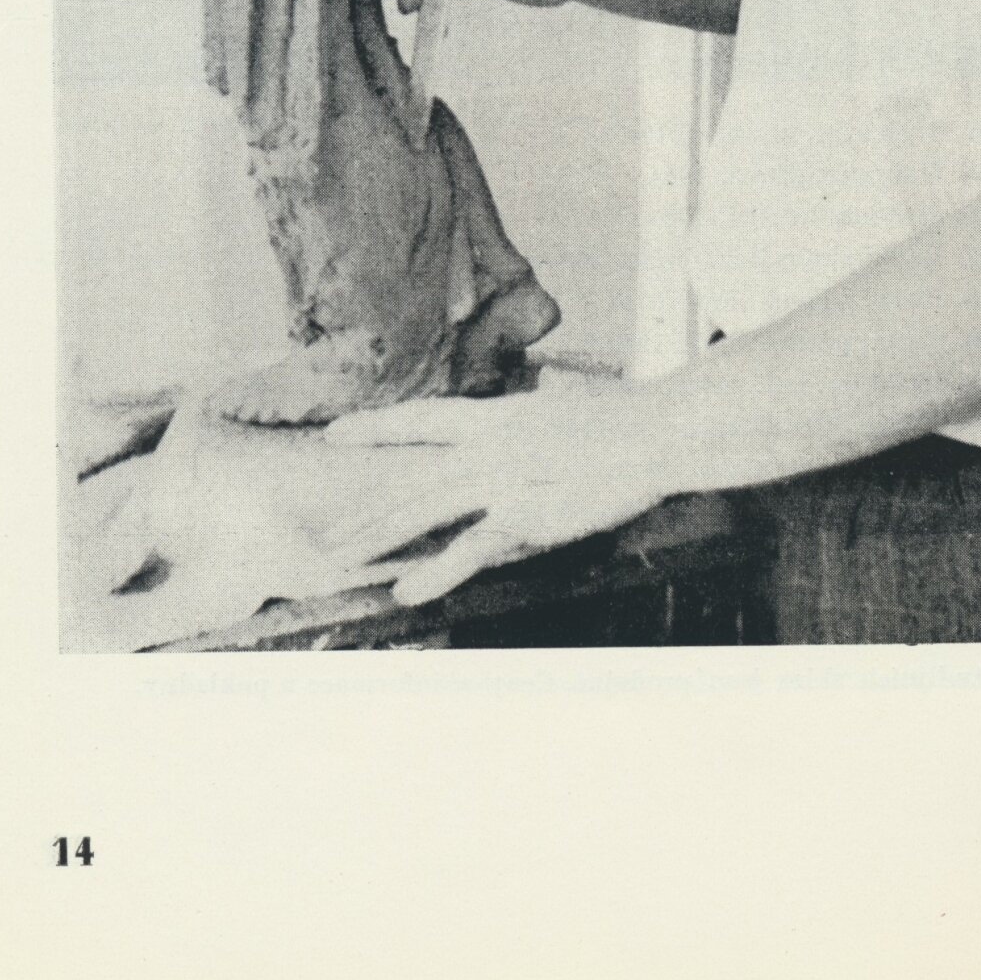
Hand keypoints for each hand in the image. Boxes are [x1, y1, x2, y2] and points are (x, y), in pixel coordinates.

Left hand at [321, 384, 667, 604]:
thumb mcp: (572, 402)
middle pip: (412, 478)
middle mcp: (489, 446)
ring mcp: (502, 481)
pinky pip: (467, 550)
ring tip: (341, 558)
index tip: (337, 432)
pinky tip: (405, 590)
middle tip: (324, 534)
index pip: (423, 418)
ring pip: (422, 509)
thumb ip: (547, 402)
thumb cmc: (627, 418)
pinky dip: (434, 572)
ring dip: (379, 537)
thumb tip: (546, 388)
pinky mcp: (523, 516)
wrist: (656, 432)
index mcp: (499, 417)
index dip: (377, 427)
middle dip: (366, 509)